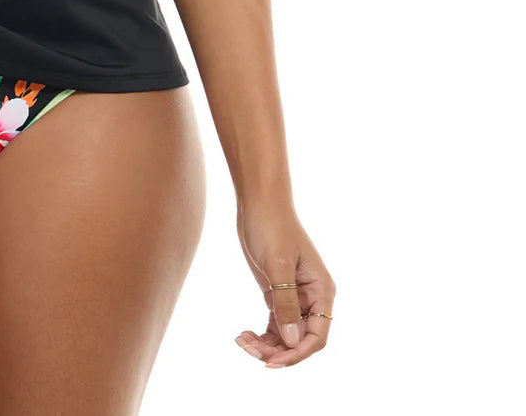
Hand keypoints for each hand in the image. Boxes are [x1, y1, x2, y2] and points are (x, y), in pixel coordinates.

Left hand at [234, 203, 335, 368]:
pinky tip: (243, 334)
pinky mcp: (277, 292)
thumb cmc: (272, 226)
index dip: (298, 353)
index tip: (273, 361)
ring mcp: (294, 296)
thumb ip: (285, 302)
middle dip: (277, 350)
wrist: (259, 201)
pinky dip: (262, 333)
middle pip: (300, 339)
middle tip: (248, 349)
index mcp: (321, 290)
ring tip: (242, 341)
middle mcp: (312, 297)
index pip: (317, 335)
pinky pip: (275, 323)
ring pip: (286, 334)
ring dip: (267, 345)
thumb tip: (293, 341)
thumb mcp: (277, 264)